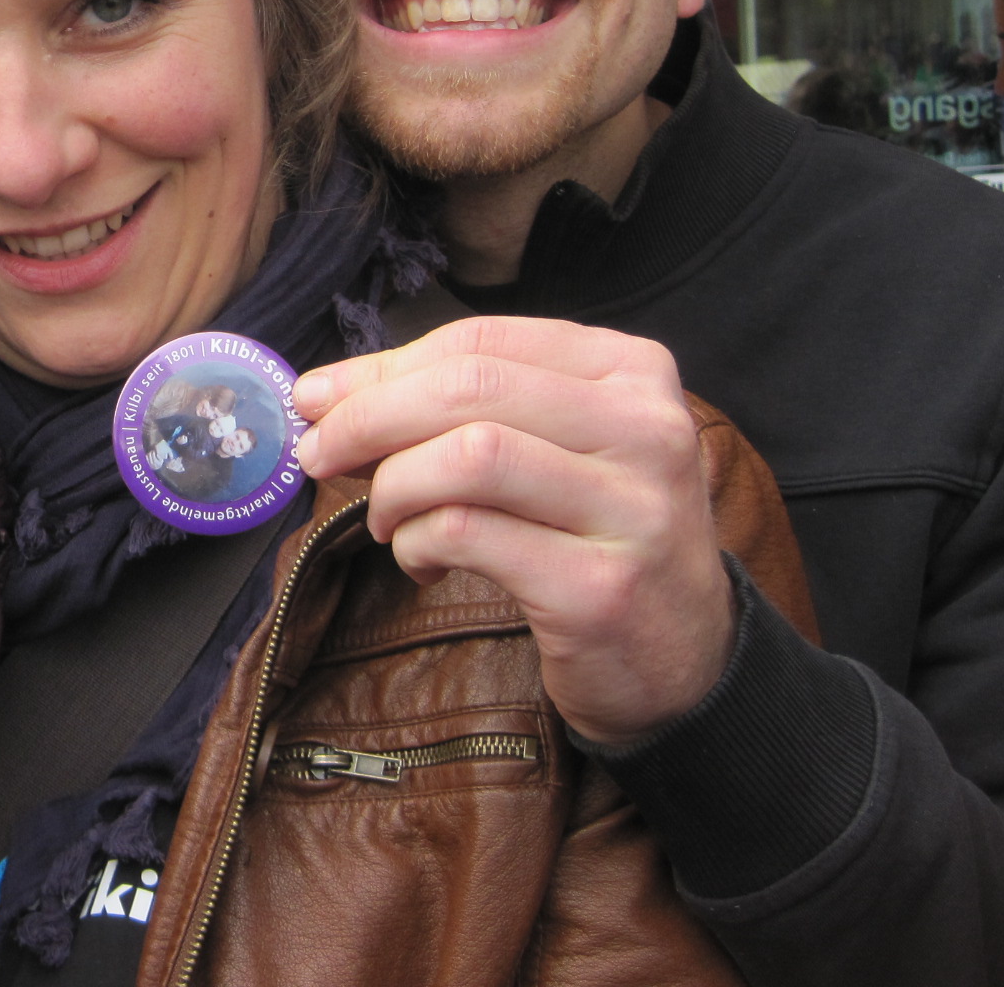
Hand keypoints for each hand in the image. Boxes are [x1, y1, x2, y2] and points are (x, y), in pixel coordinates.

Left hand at [291, 317, 734, 744]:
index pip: (483, 341)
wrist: (686, 661)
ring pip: (467, 456)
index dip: (383, 366)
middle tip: (318, 453)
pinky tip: (420, 560)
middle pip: (470, 388)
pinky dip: (417, 542)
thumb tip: (329, 392)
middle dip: (368, 417)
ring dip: (393, 485)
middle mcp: (647, 429)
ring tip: (383, 518)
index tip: (318, 397)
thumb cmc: (596, 538)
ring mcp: (633, 510)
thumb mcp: (556, 449)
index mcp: (632, 372)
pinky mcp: (600, 588)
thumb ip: (463, 408)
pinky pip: (467, 535)